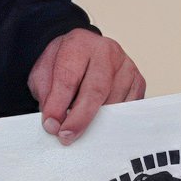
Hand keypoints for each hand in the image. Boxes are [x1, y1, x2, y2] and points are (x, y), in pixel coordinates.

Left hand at [27, 28, 146, 144]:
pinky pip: (129, 107)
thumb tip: (54, 123)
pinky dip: (114, 120)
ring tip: (81, 129)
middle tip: (66, 137)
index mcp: (78, 44)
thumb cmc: (63, 64)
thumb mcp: (43, 73)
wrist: (81, 51)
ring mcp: (126, 66)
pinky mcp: (138, 80)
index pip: (68, 78)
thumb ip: (46, 95)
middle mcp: (106, 51)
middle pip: (95, 90)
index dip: (58, 105)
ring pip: (114, 102)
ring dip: (97, 122)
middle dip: (79, 119)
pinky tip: (101, 123)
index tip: (51, 126)